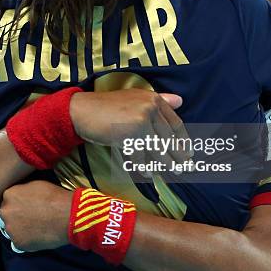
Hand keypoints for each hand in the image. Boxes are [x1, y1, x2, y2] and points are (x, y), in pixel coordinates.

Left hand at [0, 181, 70, 251]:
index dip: (17, 203)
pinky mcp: (18, 243)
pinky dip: (26, 240)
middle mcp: (5, 212)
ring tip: (35, 227)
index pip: (7, 199)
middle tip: (29, 216)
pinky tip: (38, 235)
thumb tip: (21, 196)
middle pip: (6, 214)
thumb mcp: (35, 184)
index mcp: (8, 194)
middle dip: (15, 215)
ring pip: (11, 229)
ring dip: (19, 228)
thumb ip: (22, 191)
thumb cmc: (54, 196)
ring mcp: (10, 229)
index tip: (25, 205)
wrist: (67, 216)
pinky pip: (18, 242)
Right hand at [69, 88, 190, 162]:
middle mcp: (149, 107)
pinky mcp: (130, 134)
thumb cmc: (107, 107)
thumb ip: (158, 99)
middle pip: (168, 137)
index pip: (175, 122)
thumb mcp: (134, 98)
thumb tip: (180, 101)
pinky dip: (144, 166)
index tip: (188, 151)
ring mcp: (140, 120)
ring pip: (158, 148)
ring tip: (172, 172)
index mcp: (153, 98)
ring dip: (166, 162)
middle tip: (185, 167)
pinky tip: (148, 173)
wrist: (82, 111)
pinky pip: (141, 155)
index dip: (183, 139)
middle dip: (178, 154)